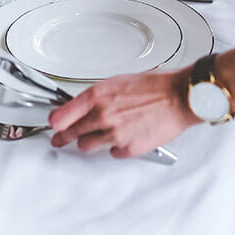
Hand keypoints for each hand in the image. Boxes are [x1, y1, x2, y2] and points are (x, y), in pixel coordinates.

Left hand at [49, 69, 199, 157]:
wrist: (180, 97)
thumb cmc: (155, 86)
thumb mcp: (119, 82)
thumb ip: (99, 96)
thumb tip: (87, 105)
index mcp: (97, 96)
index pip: (61, 115)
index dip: (55, 122)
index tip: (54, 125)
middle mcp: (102, 115)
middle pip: (71, 133)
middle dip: (63, 137)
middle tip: (59, 140)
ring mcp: (114, 134)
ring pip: (87, 146)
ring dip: (89, 142)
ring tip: (95, 138)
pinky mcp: (128, 148)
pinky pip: (112, 153)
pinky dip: (115, 147)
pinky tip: (122, 138)